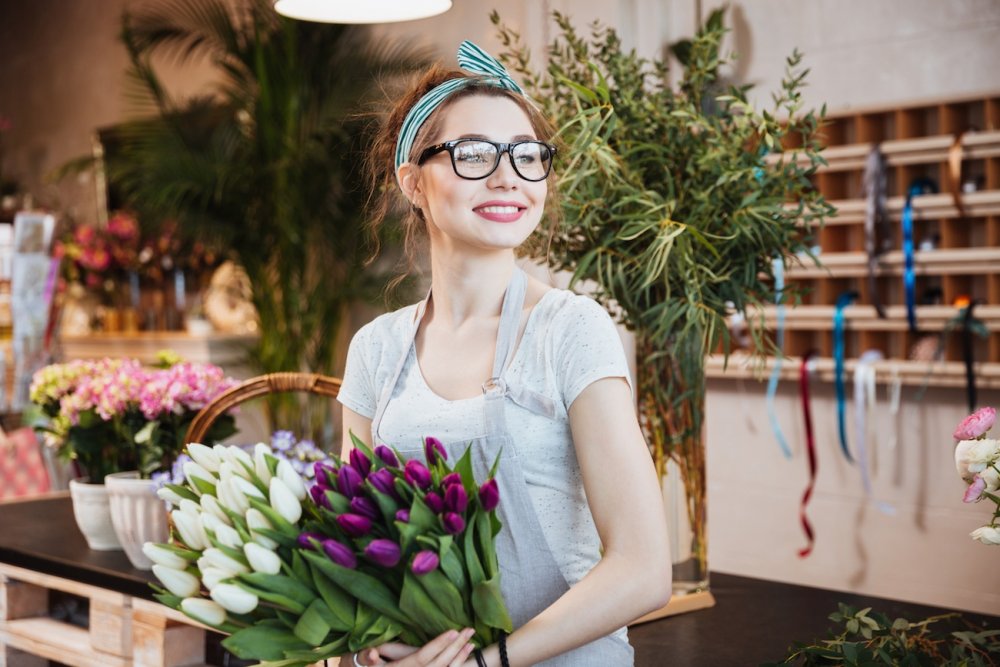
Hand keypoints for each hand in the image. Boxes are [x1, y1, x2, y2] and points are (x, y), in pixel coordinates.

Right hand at [353, 628, 476, 666]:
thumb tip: (373, 654)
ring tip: (471, 643)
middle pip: (438, 664)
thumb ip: (366, 658)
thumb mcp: (357, 663)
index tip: (454, 632)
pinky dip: (455, 665)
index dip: (439, 645)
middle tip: (470, 631)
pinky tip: (463, 656)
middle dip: (455, 648)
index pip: (423, 657)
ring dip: (458, 657)